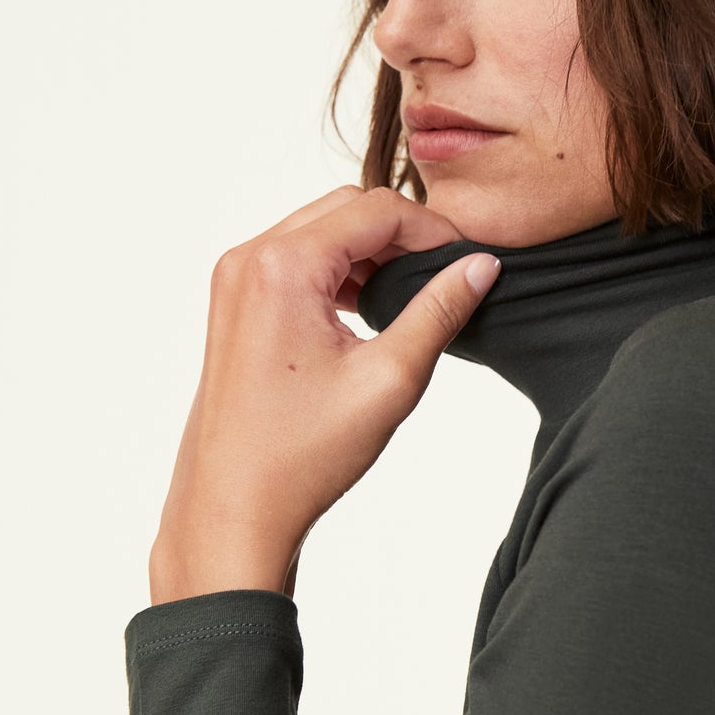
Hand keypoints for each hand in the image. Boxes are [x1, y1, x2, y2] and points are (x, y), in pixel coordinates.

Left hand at [148, 185, 500, 601]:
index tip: (470, 261)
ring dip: (371, 251)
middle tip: (448, 274)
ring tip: (414, 294)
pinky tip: (369, 310)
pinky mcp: (235, 302)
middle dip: (403, 234)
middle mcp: (250, 258)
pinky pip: (297, 259)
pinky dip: (339, 270)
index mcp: (283, 266)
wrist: (234, 505)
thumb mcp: (389, 379)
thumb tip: (480, 266)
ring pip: (322, 231)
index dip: (434, 229)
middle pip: (347, 209)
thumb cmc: (301, 456)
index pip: (377, 209)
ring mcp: (236, 279)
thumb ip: (440, 312)